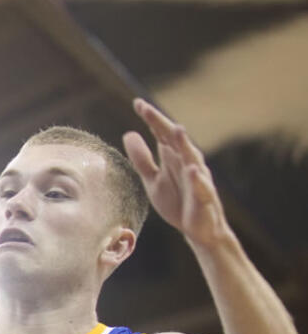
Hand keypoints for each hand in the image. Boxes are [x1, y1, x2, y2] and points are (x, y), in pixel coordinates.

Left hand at [123, 99, 227, 245]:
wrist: (198, 230)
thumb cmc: (177, 201)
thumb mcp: (153, 180)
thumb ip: (142, 159)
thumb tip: (128, 134)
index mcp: (173, 158)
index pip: (161, 134)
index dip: (150, 119)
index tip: (137, 103)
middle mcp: (187, 163)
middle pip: (174, 141)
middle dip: (162, 125)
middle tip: (147, 110)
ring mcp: (198, 179)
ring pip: (191, 158)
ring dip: (184, 144)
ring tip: (176, 129)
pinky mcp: (204, 198)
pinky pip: (202, 187)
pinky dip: (198, 178)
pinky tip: (192, 169)